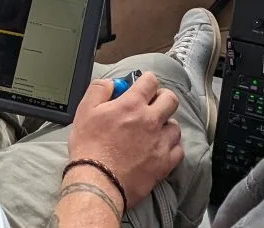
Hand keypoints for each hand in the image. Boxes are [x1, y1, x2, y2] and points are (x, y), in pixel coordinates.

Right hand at [66, 73, 183, 207]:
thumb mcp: (85, 111)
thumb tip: (112, 83)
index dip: (146, 81)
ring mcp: (160, 142)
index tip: (142, 86)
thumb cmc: (89, 149)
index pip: (150, 81)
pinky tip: (160, 148)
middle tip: (152, 105)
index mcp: (132, 105)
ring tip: (155, 130)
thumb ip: (99, 89)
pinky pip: (178, 150)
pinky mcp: (164, 163)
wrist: (98, 182)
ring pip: (176, 125)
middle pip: (170, 99)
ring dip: (166, 124)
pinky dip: (172, 147)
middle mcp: (150, 121)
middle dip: (162, 98)